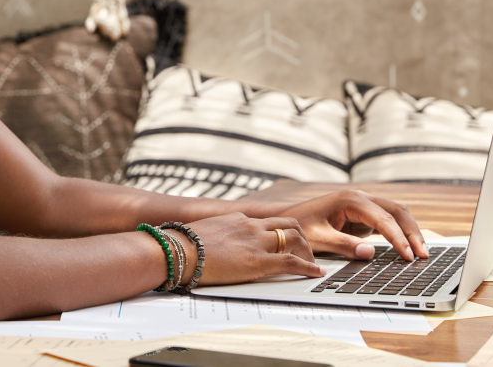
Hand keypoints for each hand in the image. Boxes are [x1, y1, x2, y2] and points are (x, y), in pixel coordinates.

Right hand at [176, 213, 324, 285]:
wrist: (176, 250)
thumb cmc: (181, 245)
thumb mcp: (204, 234)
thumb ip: (217, 236)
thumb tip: (213, 246)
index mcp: (238, 219)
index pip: (268, 222)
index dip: (283, 231)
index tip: (289, 240)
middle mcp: (250, 226)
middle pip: (288, 224)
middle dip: (302, 237)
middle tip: (307, 251)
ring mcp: (255, 242)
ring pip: (294, 238)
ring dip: (308, 250)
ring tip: (312, 263)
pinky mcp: (257, 261)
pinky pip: (291, 262)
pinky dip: (308, 267)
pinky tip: (316, 272)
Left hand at [282, 189, 428, 260]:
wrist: (289, 219)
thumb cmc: (300, 225)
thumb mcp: (318, 238)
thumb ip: (344, 245)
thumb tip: (370, 253)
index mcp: (351, 200)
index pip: (383, 219)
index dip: (398, 238)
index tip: (408, 256)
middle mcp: (361, 198)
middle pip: (397, 211)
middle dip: (412, 232)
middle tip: (424, 255)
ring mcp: (364, 205)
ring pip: (396, 213)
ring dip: (410, 231)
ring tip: (422, 253)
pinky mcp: (364, 215)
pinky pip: (388, 221)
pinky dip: (400, 232)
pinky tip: (408, 248)